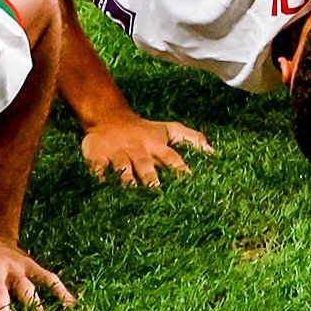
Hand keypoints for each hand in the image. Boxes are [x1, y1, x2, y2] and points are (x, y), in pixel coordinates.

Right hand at [80, 113, 207, 188]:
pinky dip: (99, 178)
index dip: (180, 170)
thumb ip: (191, 138)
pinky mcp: (97, 157)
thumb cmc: (144, 130)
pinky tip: (102, 188)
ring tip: (131, 192)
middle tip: (156, 190)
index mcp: (156, 146)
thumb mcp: (169, 130)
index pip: (172, 158)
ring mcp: (118, 154)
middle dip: (151, 178)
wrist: (109, 118)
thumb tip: (213, 152)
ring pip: (123, 170)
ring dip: (126, 181)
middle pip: (146, 166)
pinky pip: (97, 169)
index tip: (189, 183)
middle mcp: (138, 151)